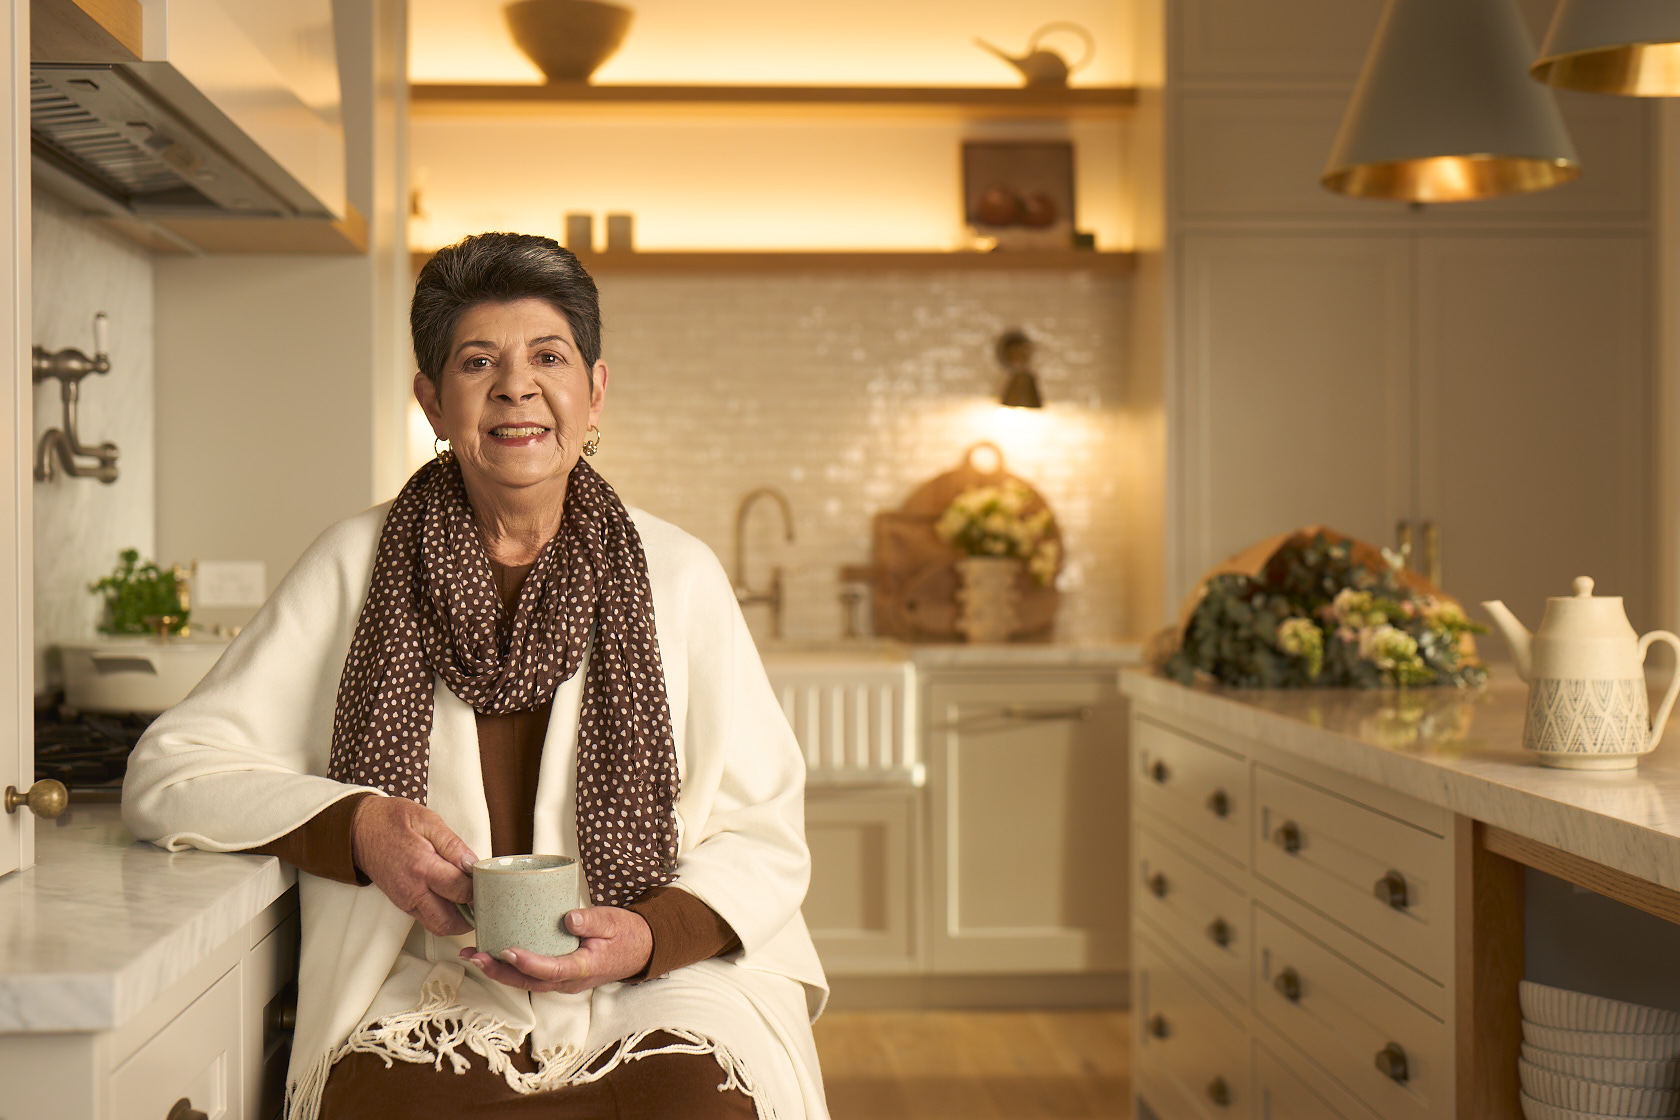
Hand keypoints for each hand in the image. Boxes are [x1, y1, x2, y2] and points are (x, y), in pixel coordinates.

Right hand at [351, 796, 477, 935]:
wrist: (358, 830)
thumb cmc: (391, 821)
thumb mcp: (427, 821)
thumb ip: (453, 844)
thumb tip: (474, 863)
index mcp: (422, 867)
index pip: (461, 890)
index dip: (479, 886)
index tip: (486, 877)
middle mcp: (413, 891)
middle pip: (450, 922)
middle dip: (472, 914)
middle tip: (482, 896)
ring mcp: (405, 901)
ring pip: (438, 926)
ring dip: (458, 920)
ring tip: (469, 899)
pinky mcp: (401, 904)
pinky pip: (427, 919)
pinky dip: (444, 915)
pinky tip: (452, 898)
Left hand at [460, 906, 651, 992]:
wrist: (640, 950)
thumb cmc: (626, 934)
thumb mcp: (614, 921)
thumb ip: (592, 920)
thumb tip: (569, 918)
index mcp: (584, 968)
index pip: (551, 970)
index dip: (528, 963)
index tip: (507, 951)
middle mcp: (569, 981)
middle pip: (529, 982)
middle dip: (499, 971)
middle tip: (474, 955)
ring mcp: (563, 981)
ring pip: (526, 982)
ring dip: (499, 971)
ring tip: (474, 955)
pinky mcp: (558, 974)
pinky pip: (531, 976)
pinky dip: (510, 968)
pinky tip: (494, 954)